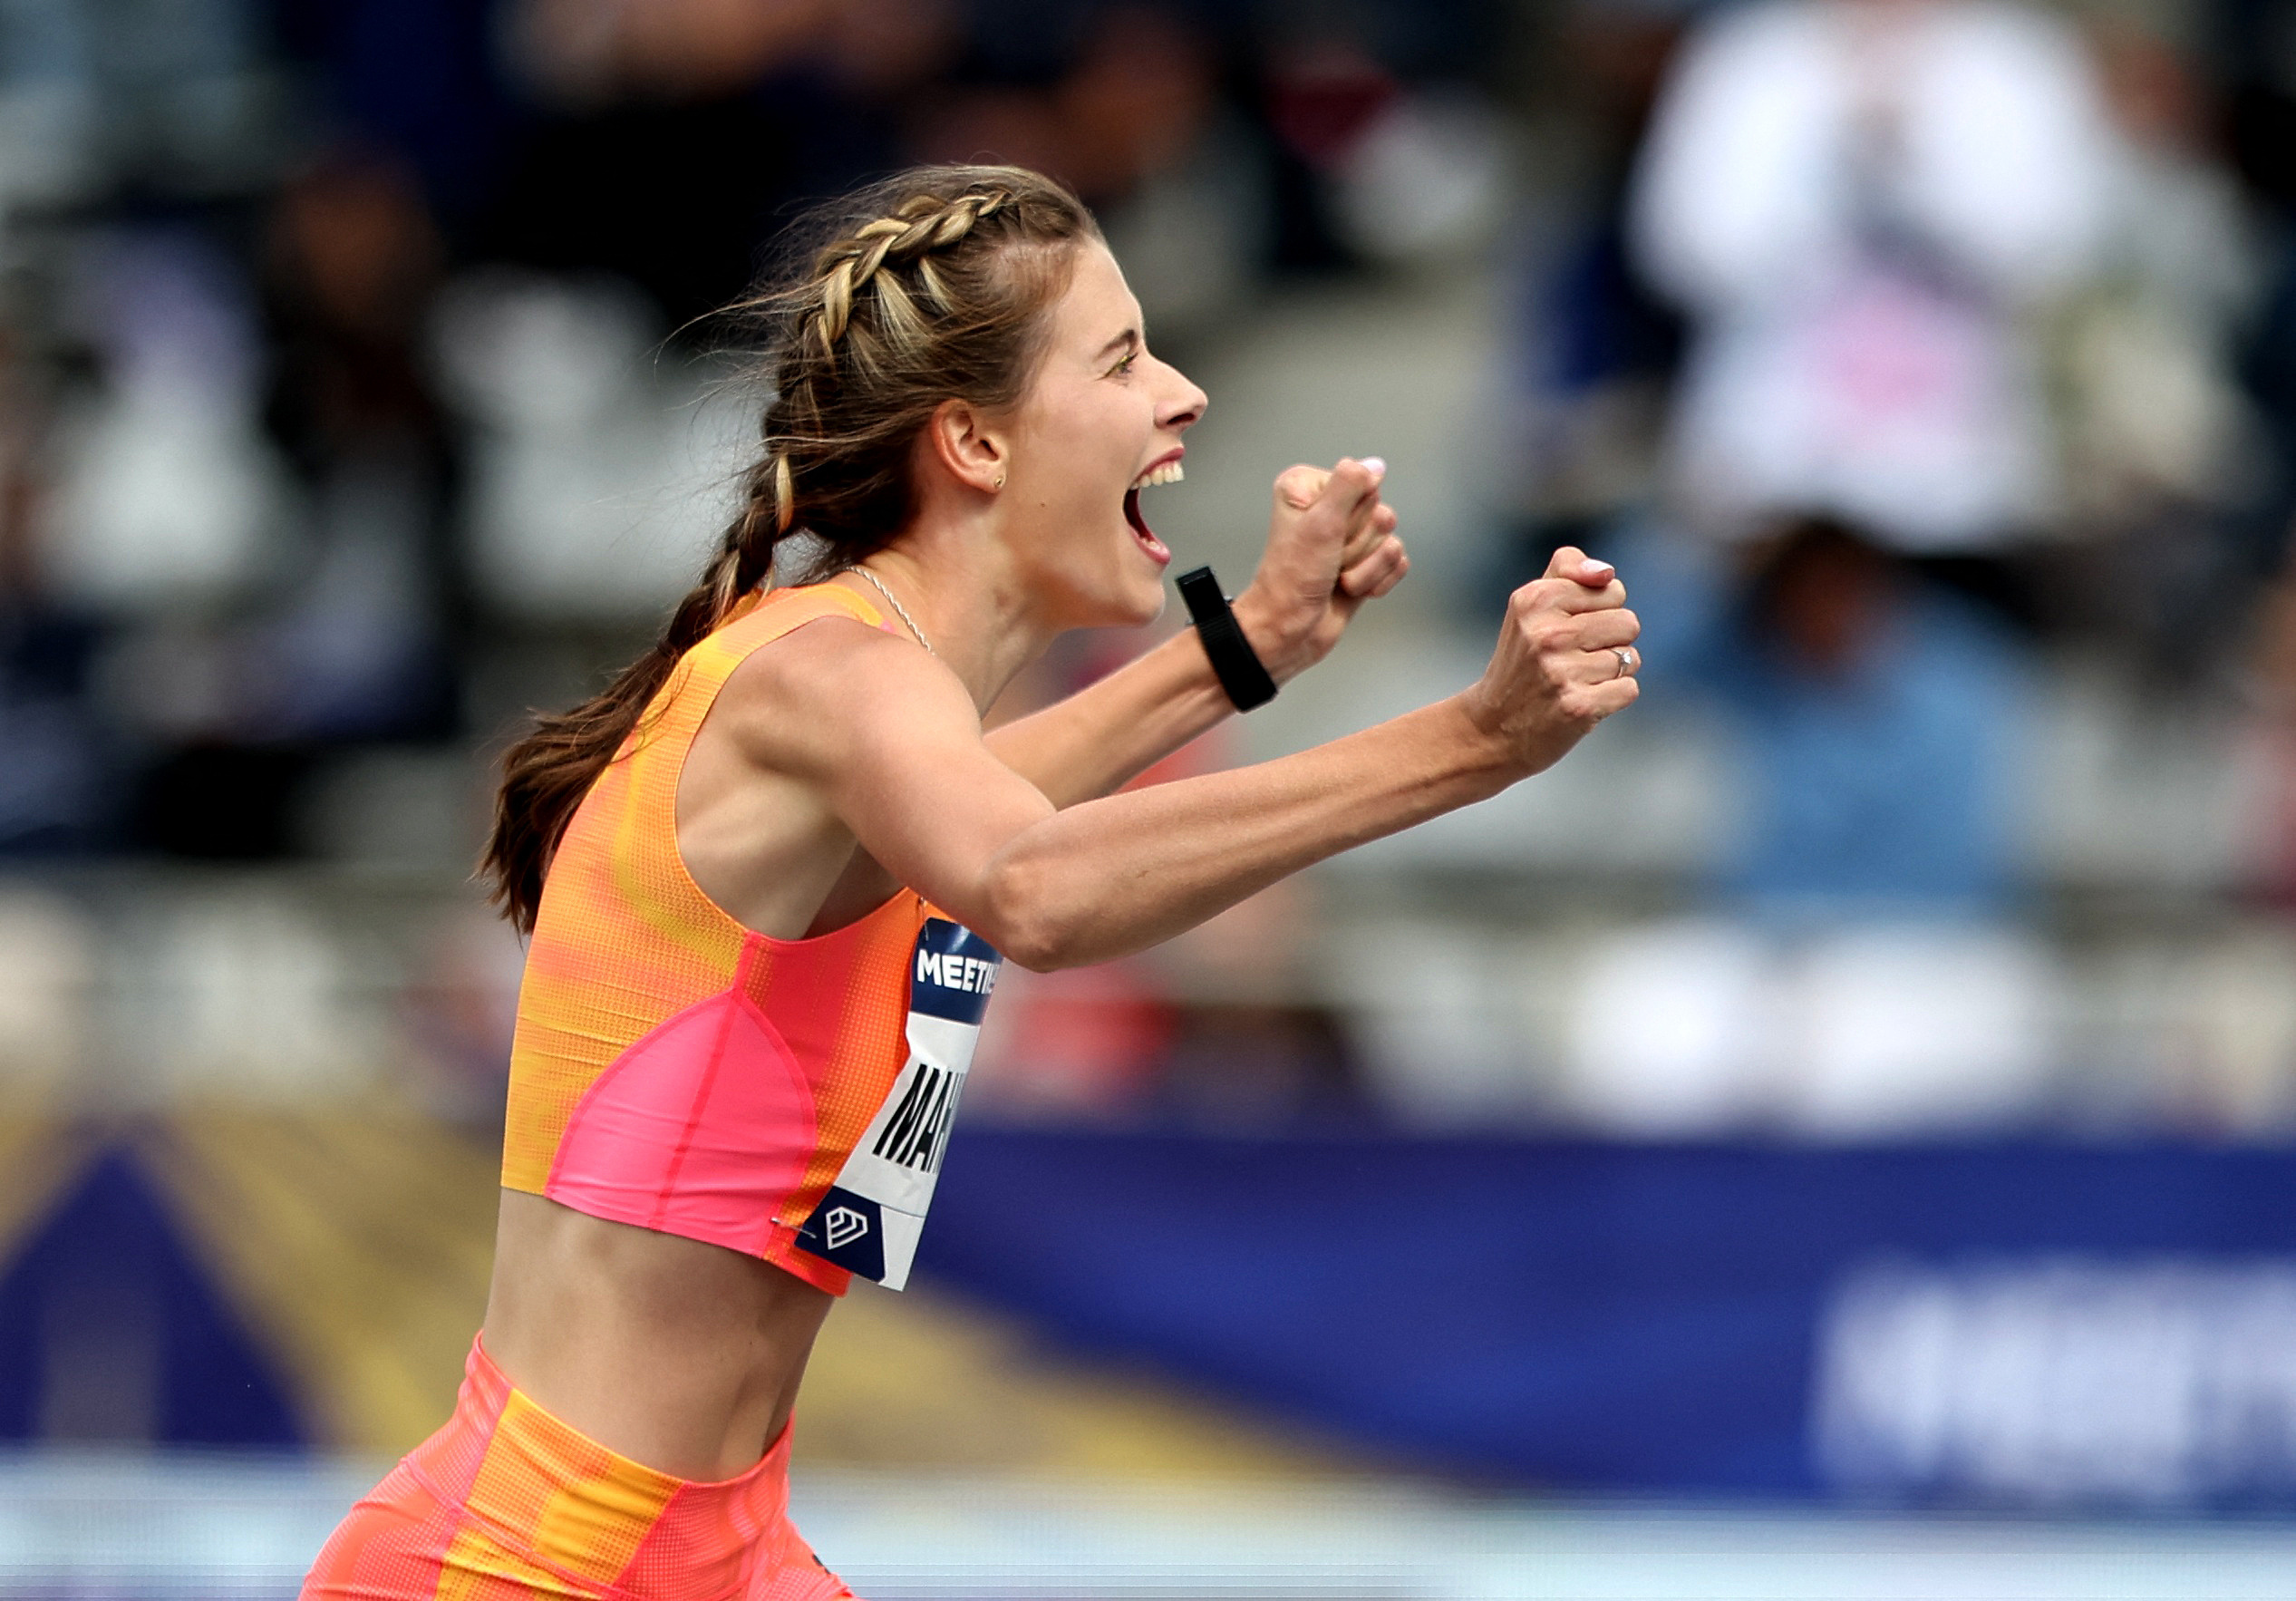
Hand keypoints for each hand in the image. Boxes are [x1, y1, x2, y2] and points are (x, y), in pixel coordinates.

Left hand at [1229, 457, 1408, 682]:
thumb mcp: (1320, 524)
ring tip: (1337, 578)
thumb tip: (1375, 465)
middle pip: (1380, 512)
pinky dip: (1377, 581)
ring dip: (1365, 568)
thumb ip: (1349, 484)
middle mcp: (1329, 508)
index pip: (1364, 484)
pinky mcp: (1365, 563)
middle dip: (1358, 545)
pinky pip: (1397, 561)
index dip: (1351, 517)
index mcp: (1310, 488)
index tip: (1325, 536)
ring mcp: (1349, 537)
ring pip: (1390, 539)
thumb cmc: (1293, 581)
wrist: (1290, 631)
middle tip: (1329, 560)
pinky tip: (1352, 589)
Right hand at [1460, 547, 1639, 776]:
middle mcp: (1546, 633)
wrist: (1493, 728)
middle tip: (1574, 659)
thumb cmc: (1523, 662)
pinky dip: (1612, 698)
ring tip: (1576, 681)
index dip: (1600, 610)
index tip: (1568, 629)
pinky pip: (1629, 688)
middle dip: (1610, 641)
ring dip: (1610, 672)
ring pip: (1630, 657)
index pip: (1612, 588)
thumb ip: (1566, 570)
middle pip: (1628, 622)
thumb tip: (1606, 573)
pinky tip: (1583, 701)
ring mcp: (1561, 672)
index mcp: (1535, 600)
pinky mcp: (1578, 706)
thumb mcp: (1530, 607)